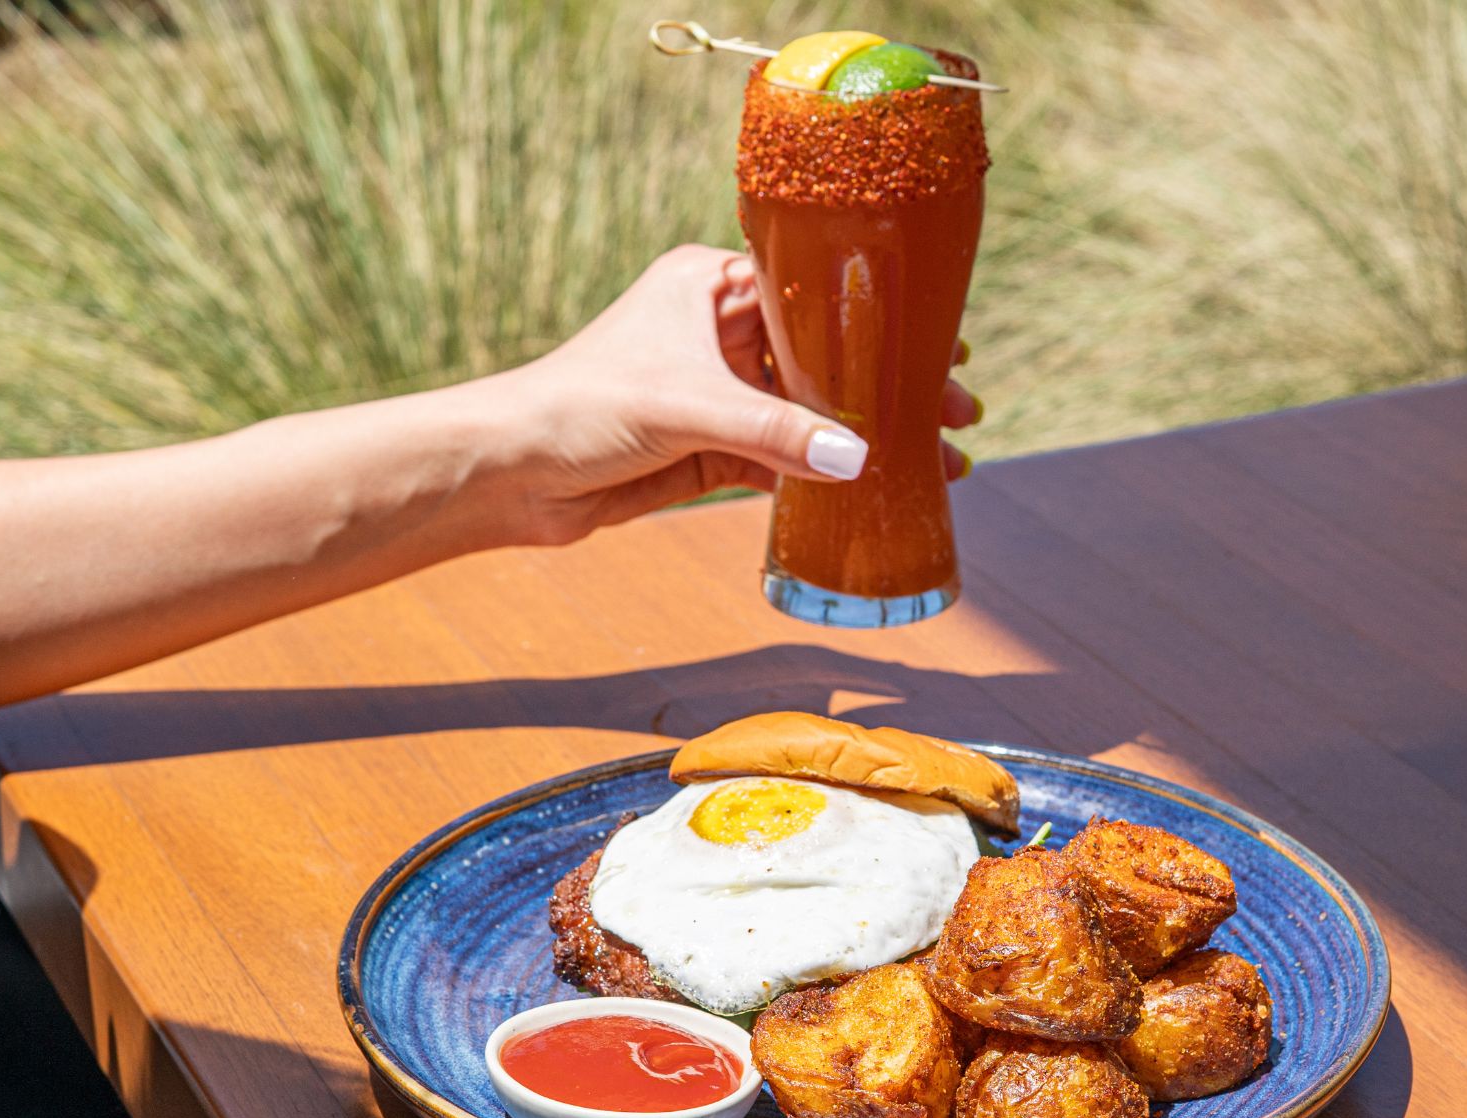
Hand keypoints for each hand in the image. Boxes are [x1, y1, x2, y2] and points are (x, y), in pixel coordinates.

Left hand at [457, 244, 979, 546]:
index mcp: (708, 283)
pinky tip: (875, 485)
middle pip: (824, 356)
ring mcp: (715, 394)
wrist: (510, 474)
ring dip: (863, 436)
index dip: (881, 323)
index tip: (942, 347)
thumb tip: (860, 460)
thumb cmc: (581, 407)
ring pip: (809, 412)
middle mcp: (716, 330)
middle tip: (957, 411)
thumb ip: (776, 434)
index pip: (815, 295)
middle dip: (888, 386)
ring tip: (936, 456)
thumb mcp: (689, 408)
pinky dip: (822, 473)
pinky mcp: (708, 450)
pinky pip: (782, 458)